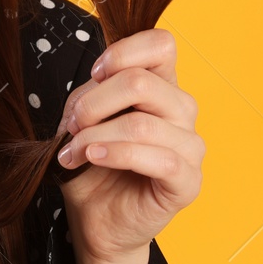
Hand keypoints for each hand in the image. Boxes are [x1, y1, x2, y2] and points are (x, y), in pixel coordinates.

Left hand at [53, 28, 204, 263]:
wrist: (95, 218)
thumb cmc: (92, 164)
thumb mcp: (83, 117)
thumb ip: (93, 91)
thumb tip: (99, 78)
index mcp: (161, 87)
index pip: (161, 45)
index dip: (123, 53)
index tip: (95, 75)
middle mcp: (182, 111)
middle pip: (142, 82)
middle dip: (94, 102)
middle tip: (72, 124)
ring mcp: (190, 147)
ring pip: (142, 123)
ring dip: (96, 135)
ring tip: (74, 150)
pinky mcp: (187, 181)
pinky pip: (158, 158)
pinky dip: (116, 154)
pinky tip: (94, 158)